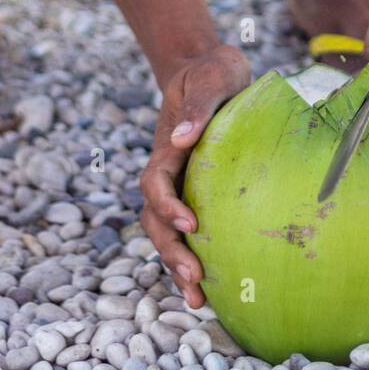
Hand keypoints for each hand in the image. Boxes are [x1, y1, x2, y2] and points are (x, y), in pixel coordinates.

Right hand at [140, 45, 251, 307]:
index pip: (155, 182)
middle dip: (170, 250)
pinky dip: (195, 257)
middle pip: (155, 219)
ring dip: (177, 265)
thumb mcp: (208, 78)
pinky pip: (190, 231)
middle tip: (193, 276)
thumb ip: (197, 106)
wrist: (212, 70)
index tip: (190, 222)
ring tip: (197, 300)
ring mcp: (182, 185)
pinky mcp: (200, 193)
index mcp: (167, 148)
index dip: (167, 205)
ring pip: (167, 233)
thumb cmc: (211, 72)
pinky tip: (212, 288)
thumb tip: (182, 137)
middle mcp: (169, 172)